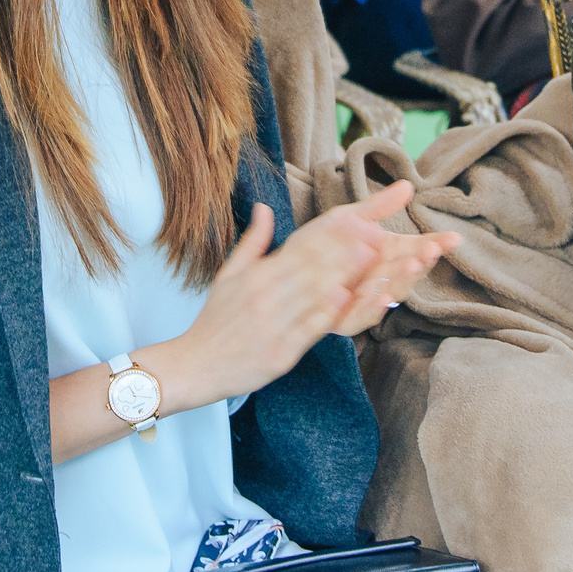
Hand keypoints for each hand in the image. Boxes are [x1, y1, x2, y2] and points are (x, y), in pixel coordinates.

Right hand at [155, 182, 456, 408]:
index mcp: (258, 275)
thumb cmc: (216, 320)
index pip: (299, 248)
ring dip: (345, 273)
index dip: (330, 233)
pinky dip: (326, 312)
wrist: (196, 364)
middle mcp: (266, 295)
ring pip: (313, 294)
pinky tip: (346, 297)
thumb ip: (253, 241)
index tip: (357, 217)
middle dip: (345, 247)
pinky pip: (306, 329)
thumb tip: (266, 207)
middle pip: (311, 266)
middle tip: (376, 228)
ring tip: (372, 255)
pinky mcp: (280, 352)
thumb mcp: (229, 275)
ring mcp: (274, 323)